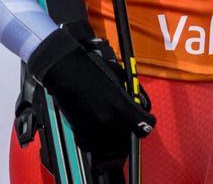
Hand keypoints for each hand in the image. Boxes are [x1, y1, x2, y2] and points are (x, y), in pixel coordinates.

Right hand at [27, 26, 154, 165]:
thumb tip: (138, 104)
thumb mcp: (120, 77)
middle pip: (128, 133)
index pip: (144, 125)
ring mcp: (92, 128)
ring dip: (113, 132)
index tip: (145, 120)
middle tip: (125, 117)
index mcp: (120, 106)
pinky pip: (93, 143)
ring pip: (111, 141)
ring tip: (109, 119)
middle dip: (129, 125)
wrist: (65, 69)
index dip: (146, 122)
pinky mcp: (79, 132)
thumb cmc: (90, 68)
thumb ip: (130, 95)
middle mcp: (107, 120)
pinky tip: (96, 124)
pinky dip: (96, 137)